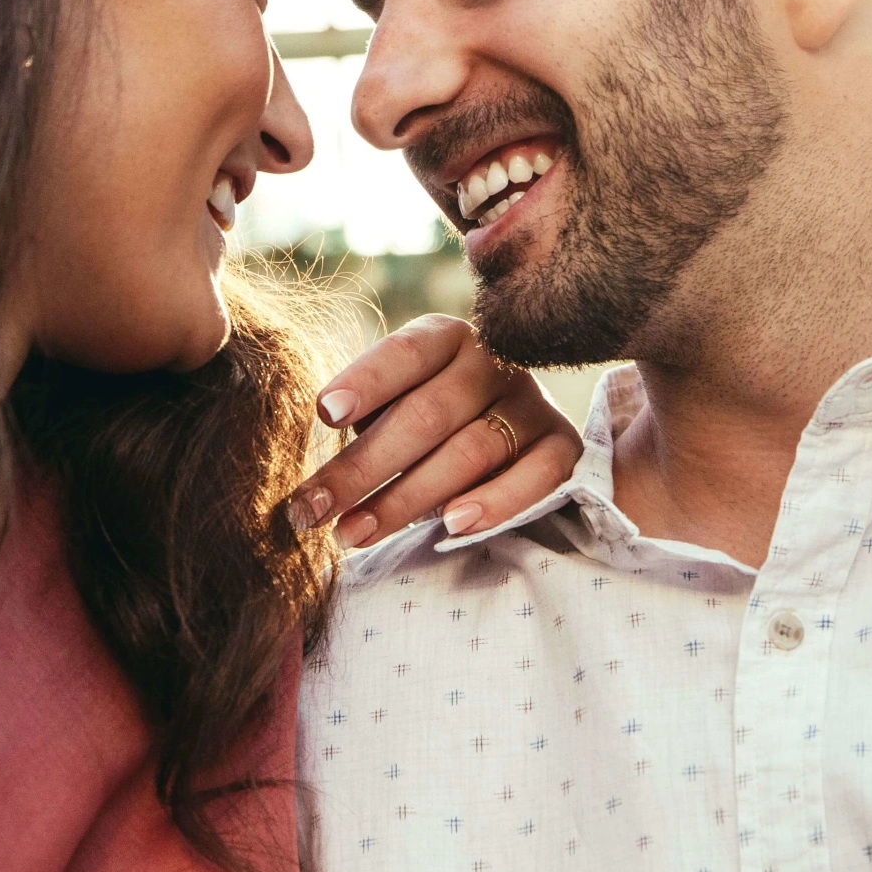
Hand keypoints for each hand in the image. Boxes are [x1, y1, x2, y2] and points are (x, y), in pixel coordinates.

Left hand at [287, 316, 577, 549]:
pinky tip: (451, 526)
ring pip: (469, 451)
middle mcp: (492, 362)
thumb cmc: (425, 422)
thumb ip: (364, 418)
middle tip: (311, 509)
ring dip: (406, 499)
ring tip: (354, 532)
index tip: (325, 413)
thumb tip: (317, 463)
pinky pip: (535, 477)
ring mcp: (531, 404)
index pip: (405, 354)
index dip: (366, 382)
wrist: (507, 433)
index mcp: (444, 339)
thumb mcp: (392, 404)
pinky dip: (495, 502)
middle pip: (426, 414)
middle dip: (362, 467)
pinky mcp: (561, 447)